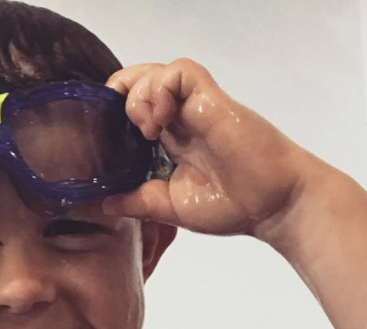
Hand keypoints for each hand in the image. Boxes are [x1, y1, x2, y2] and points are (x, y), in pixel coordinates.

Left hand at [103, 59, 312, 241]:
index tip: (107, 136)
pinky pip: (181, 72)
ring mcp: (197, 107)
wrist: (271, 206)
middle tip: (120, 126)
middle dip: (120, 95)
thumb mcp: (171, 207)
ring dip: (140, 95)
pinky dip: (161, 88)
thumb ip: (140, 201)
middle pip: (143, 82)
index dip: (117, 112)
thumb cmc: (231, 207)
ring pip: (158, 72)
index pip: (137, 108)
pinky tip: (160, 121)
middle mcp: (182, 119)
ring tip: (146, 129)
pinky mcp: (212, 101)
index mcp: (173, 140)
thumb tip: (106, 204)